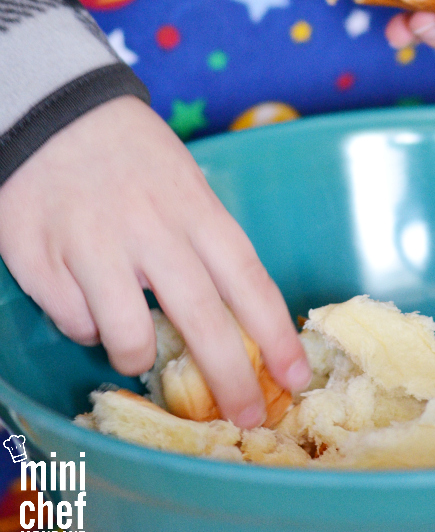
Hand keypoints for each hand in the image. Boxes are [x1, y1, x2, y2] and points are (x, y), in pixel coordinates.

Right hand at [0, 96, 309, 427]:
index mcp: (195, 209)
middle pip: (202, 320)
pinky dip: (86, 323)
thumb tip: (235, 310)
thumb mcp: (186, 184)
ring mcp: (93, 246)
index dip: (276, 335)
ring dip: (138, 356)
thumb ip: (207, 241)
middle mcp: (150, 231)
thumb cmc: (134, 154)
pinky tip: (87, 296)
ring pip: (128, 337)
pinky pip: (74, 321)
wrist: (58, 113)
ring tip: (135, 344)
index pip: (248, 280)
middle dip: (232, 379)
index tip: (297, 376)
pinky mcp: (40, 260)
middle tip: (249, 418)